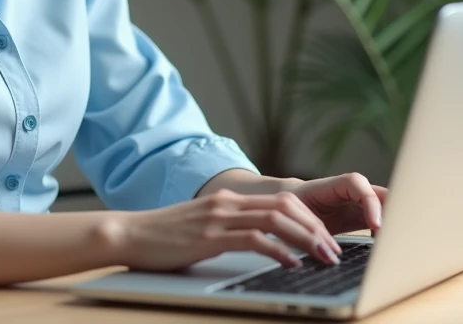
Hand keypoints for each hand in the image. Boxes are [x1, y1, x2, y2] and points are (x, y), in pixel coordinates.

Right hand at [103, 189, 342, 272]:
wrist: (128, 234)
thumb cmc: (164, 238)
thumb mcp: (203, 227)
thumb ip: (229, 229)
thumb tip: (263, 244)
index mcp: (228, 199)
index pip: (282, 200)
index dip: (310, 218)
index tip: (327, 238)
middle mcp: (227, 203)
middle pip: (286, 206)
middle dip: (316, 228)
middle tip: (334, 250)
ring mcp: (218, 218)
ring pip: (276, 220)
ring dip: (305, 239)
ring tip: (323, 257)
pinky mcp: (209, 237)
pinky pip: (253, 239)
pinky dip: (278, 250)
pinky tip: (291, 264)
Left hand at [280, 173, 386, 236]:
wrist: (292, 207)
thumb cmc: (294, 209)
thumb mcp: (300, 216)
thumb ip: (312, 226)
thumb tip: (322, 246)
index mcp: (334, 185)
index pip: (358, 184)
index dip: (370, 203)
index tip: (376, 225)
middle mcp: (352, 190)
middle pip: (382, 193)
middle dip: (393, 212)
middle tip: (395, 236)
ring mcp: (361, 201)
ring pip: (387, 206)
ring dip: (393, 222)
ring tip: (393, 242)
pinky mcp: (364, 214)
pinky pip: (383, 218)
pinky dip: (387, 230)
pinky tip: (383, 244)